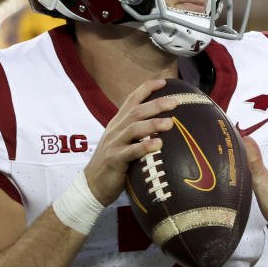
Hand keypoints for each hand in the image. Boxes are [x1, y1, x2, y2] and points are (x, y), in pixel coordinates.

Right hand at [83, 79, 176, 205]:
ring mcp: (114, 144)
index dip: (147, 89)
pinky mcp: (114, 160)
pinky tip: (158, 145)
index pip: (132, 100)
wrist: (92, 185)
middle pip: (136, 111)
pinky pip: (130, 152)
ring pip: (134, 128)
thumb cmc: (114, 163)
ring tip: (170, 123)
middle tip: (175, 102)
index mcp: (118, 123)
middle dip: (156, 104)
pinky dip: (144, 147)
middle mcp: (116, 130)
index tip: (164, 82)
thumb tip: (163, 125)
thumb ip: (138, 132)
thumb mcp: (123, 142)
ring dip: (153, 124)